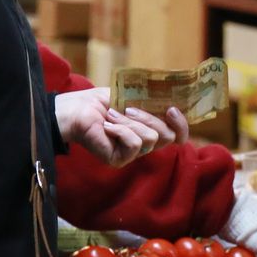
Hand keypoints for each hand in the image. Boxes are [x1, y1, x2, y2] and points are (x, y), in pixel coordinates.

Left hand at [55, 89, 187, 166]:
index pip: (177, 136)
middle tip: (129, 108)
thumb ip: (153, 101)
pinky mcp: (120, 159)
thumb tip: (175, 101)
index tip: (171, 109)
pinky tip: (107, 126)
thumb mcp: (132, 96)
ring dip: (131, 122)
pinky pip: (135, 144)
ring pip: (151, 138)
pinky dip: (121, 130)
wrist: (75, 110)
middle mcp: (144, 143)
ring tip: (112, 116)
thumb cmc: (99, 102)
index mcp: (149, 128)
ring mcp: (132, 154)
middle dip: (151, 118)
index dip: (181, 125)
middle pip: (169, 137)